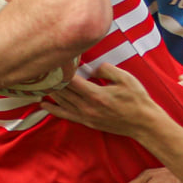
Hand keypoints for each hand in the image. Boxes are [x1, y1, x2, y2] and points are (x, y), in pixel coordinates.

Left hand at [45, 61, 161, 135]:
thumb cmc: (136, 99)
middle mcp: (87, 107)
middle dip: (52, 79)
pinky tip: (43, 104)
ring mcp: (86, 116)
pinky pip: (66, 115)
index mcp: (96, 95)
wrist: (142, 122)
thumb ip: (106, 70)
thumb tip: (92, 68)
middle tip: (42, 68)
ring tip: (39, 81)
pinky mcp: (87, 122)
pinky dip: (53, 109)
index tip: (55, 60)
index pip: (71, 80)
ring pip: (62, 102)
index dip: (61, 70)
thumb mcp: (125, 78)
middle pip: (63, 91)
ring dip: (50, 91)